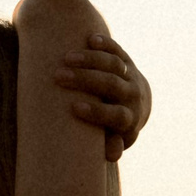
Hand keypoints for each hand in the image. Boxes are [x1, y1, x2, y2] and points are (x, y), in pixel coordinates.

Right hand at [56, 36, 150, 161]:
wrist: (136, 105)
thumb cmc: (113, 128)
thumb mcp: (111, 139)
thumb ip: (110, 145)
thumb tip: (111, 156)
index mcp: (128, 119)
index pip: (117, 115)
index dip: (98, 112)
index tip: (74, 108)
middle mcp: (132, 96)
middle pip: (112, 85)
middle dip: (85, 80)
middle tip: (58, 76)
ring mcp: (130, 76)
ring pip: (114, 64)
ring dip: (90, 59)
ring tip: (66, 58)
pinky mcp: (125, 61)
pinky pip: (117, 50)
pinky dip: (105, 44)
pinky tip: (89, 39)